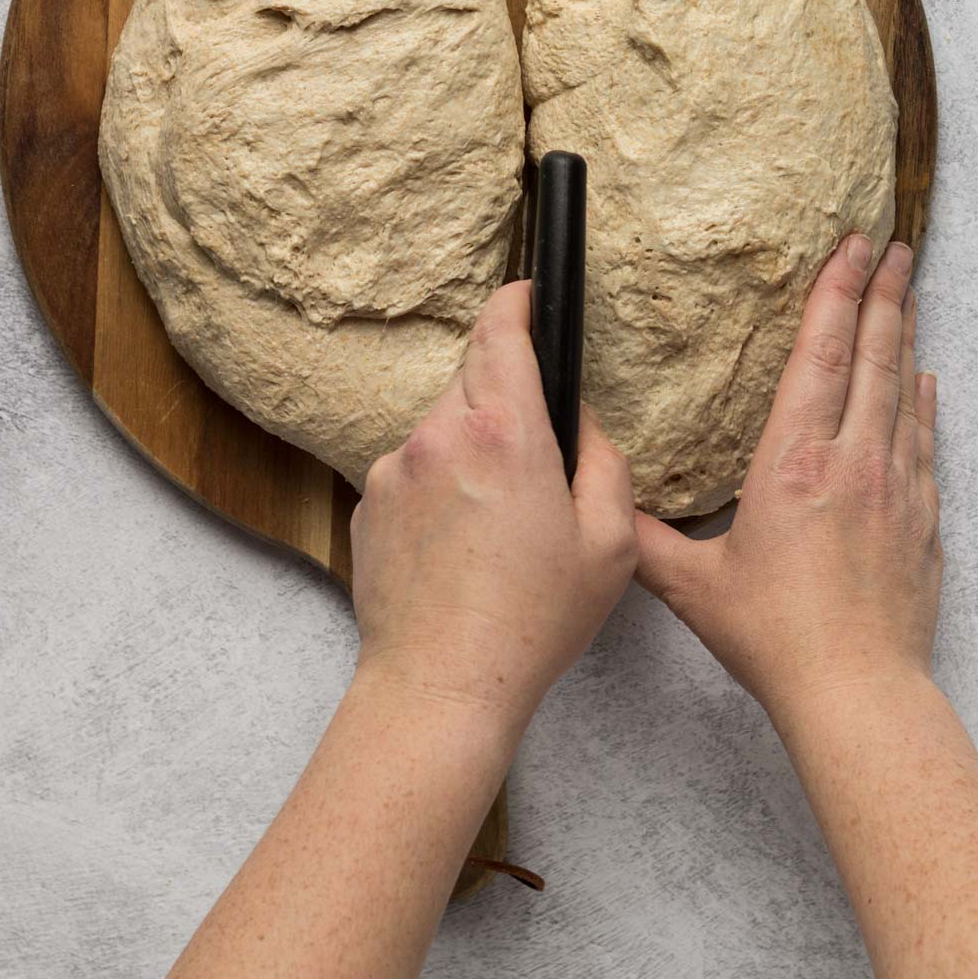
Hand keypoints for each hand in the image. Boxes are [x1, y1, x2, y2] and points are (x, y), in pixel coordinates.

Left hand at [351, 281, 637, 737]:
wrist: (440, 686)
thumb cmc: (531, 622)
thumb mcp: (609, 543)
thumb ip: (604, 460)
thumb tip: (576, 419)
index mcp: (504, 434)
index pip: (500, 333)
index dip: (515, 302)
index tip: (526, 293)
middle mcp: (438, 435)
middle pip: (472, 379)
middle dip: (503, 399)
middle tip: (535, 460)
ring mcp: (394, 468)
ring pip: (440, 427)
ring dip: (469, 449)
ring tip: (496, 525)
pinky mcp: (368, 503)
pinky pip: (412, 471)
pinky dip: (437, 488)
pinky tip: (459, 546)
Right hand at [635, 236, 941, 732]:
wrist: (856, 691)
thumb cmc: (775, 638)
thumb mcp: (693, 585)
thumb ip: (645, 538)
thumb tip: (603, 508)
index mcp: (792, 464)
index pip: (820, 356)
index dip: (834, 294)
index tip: (849, 248)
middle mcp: (851, 462)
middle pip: (873, 356)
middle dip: (882, 293)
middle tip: (892, 246)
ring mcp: (895, 489)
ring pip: (903, 390)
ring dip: (905, 334)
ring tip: (908, 290)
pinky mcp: (920, 521)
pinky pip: (924, 442)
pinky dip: (923, 401)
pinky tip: (924, 379)